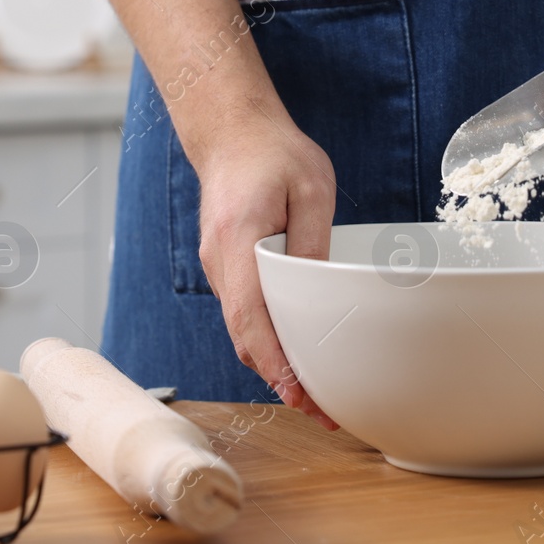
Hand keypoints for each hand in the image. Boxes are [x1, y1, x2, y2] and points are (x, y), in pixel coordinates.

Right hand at [190, 101, 339, 428]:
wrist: (230, 131)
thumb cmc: (273, 152)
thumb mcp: (310, 188)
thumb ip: (313, 240)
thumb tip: (321, 293)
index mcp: (238, 240)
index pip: (250, 316)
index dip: (274, 363)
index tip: (299, 395)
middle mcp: (220, 262)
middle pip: (244, 336)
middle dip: (280, 380)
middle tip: (324, 412)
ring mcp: (219, 268)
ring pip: (243, 330)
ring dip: (274, 365)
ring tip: (317, 394)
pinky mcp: (227, 269)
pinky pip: (245, 314)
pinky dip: (268, 341)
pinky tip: (298, 353)